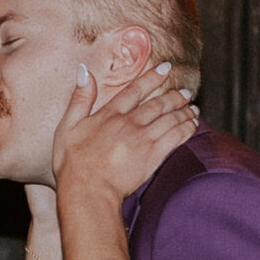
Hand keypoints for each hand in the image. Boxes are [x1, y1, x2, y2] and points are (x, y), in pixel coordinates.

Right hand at [52, 64, 195, 208]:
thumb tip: (84, 71)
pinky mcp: (153, 156)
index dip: (152, 78)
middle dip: (174, 96)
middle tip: (185, 91)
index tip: (165, 69)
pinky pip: (175, 137)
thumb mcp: (67, 126)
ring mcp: (143, 139)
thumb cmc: (72, 163)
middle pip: (157, 104)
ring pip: (169, 119)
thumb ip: (79, 99)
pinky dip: (186, 129)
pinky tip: (193, 125)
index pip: (135, 90)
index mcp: (109, 115)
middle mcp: (129, 123)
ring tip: (192, 108)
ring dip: (183, 112)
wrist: (87, 190)